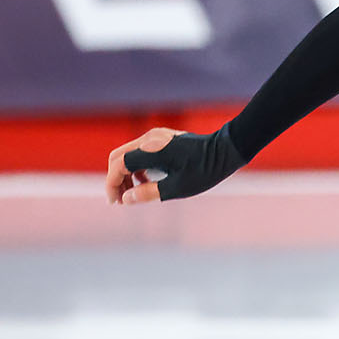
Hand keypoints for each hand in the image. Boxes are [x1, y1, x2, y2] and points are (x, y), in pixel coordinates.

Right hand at [105, 127, 245, 204]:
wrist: (226, 150)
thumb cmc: (205, 170)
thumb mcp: (177, 187)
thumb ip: (149, 193)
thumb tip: (126, 200)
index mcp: (151, 150)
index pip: (119, 165)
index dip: (113, 184)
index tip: (116, 202)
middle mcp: (149, 139)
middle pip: (118, 158)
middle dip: (115, 179)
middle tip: (120, 200)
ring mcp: (156, 136)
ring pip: (129, 154)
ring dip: (126, 174)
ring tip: (132, 194)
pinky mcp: (162, 138)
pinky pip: (140, 152)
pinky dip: (137, 167)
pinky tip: (145, 182)